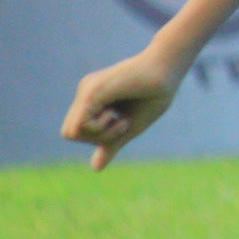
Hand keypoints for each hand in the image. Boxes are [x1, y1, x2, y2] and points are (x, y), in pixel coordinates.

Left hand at [62, 49, 184, 170]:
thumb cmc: (155, 94)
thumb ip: (111, 144)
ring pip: (73, 132)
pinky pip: (82, 124)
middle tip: (122, 123)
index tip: (122, 125)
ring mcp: (86, 90)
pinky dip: (102, 128)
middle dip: (96, 138)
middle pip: (70, 134)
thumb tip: (95, 168)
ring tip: (122, 119)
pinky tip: (120, 117)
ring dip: (100, 134)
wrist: (167, 69)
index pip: (77, 132)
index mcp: (91, 101)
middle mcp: (84, 94)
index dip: (97, 137)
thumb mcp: (130, 127)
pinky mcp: (93, 91)